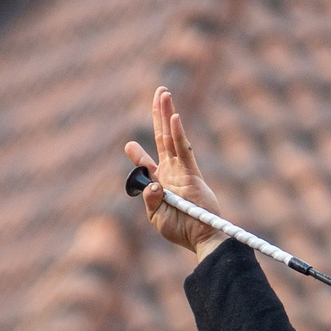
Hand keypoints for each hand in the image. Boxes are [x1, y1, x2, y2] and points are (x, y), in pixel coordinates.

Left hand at [123, 87, 226, 257]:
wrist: (201, 237)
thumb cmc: (179, 230)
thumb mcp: (156, 216)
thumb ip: (149, 199)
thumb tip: (150, 184)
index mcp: (159, 184)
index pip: (146, 164)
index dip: (137, 154)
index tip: (130, 145)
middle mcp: (170, 173)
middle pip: (161, 138)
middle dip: (158, 115)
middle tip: (158, 93)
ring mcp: (181, 170)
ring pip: (171, 136)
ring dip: (167, 114)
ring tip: (164, 93)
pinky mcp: (192, 172)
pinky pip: (184, 149)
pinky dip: (178, 134)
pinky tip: (174, 118)